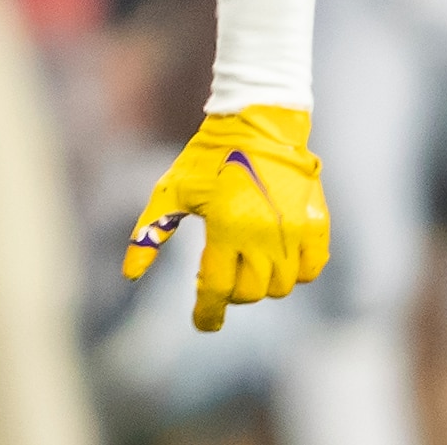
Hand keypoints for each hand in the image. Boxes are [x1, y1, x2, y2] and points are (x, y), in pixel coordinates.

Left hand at [123, 105, 328, 330]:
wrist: (259, 122)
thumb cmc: (208, 156)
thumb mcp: (172, 189)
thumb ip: (150, 232)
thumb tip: (129, 274)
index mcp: (225, 227)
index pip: (215, 288)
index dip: (208, 312)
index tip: (204, 324)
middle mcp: (262, 235)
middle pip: (249, 292)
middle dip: (232, 293)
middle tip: (222, 278)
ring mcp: (294, 231)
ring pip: (281, 286)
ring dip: (261, 284)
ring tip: (247, 264)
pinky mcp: (316, 224)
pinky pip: (312, 270)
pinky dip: (296, 273)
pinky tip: (278, 259)